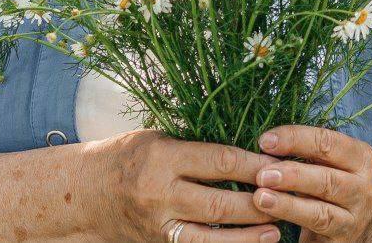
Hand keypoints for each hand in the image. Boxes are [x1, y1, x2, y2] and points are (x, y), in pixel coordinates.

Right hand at [88, 130, 284, 242]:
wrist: (82, 194)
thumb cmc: (124, 156)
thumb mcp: (156, 137)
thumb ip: (195, 145)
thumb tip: (245, 148)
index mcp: (162, 157)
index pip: (218, 161)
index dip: (253, 164)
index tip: (280, 163)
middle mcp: (160, 194)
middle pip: (220, 202)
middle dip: (258, 201)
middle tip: (290, 197)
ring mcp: (158, 225)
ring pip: (211, 236)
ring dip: (247, 235)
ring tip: (278, 231)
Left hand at [252, 126, 371, 242]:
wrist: (367, 222)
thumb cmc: (337, 182)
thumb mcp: (333, 162)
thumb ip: (308, 153)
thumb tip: (267, 144)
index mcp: (361, 158)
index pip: (328, 143)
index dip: (295, 139)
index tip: (265, 140)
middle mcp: (364, 188)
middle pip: (327, 180)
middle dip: (292, 176)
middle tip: (262, 174)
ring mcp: (355, 219)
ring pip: (321, 213)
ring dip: (288, 205)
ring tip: (261, 198)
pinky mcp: (342, 242)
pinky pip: (316, 234)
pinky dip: (293, 225)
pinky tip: (271, 222)